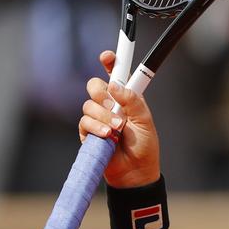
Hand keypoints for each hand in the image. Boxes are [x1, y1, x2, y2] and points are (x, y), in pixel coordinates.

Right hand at [79, 51, 161, 187]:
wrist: (136, 172)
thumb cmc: (144, 145)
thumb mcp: (145, 120)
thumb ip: (132, 100)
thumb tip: (114, 85)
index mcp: (126, 97)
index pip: (115, 75)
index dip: (110, 63)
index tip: (107, 56)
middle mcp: (110, 105)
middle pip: (94, 86)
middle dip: (101, 94)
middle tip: (114, 105)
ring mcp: (98, 119)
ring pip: (88, 105)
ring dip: (104, 116)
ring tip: (118, 129)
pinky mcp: (88, 133)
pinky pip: (84, 122)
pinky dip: (96, 127)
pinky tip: (107, 135)